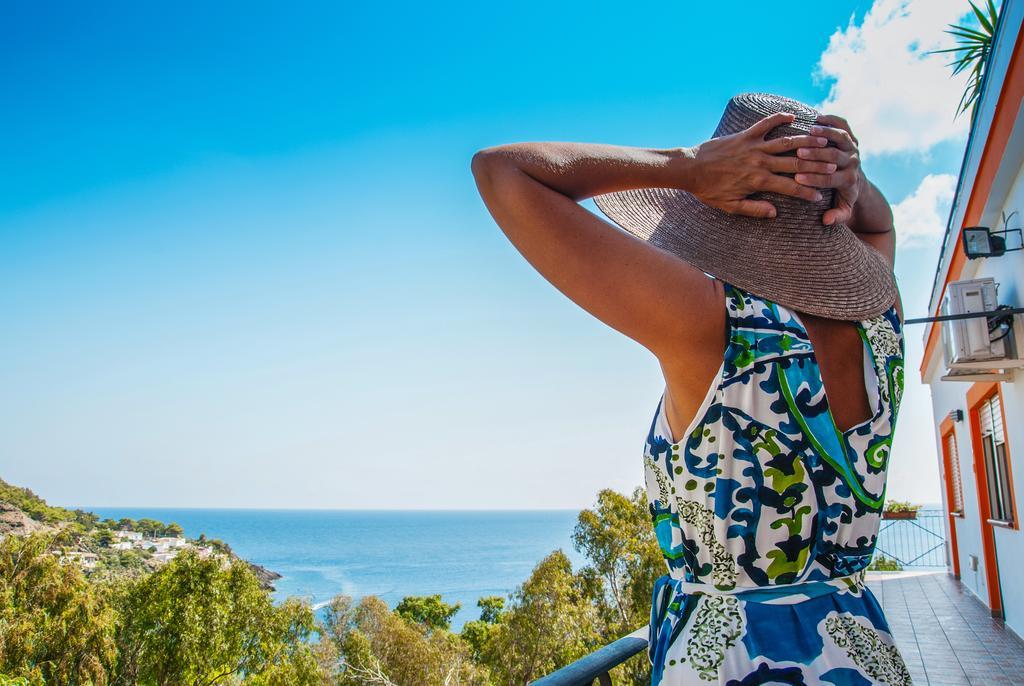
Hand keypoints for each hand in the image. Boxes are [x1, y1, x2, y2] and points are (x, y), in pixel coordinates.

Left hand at [685, 112, 834, 218]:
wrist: (690, 169)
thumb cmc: (708, 190)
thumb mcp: (730, 206)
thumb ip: (753, 209)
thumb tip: (775, 213)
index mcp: (758, 181)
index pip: (790, 187)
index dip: (807, 192)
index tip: (821, 196)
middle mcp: (759, 162)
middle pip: (794, 163)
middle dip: (815, 164)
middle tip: (833, 164)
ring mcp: (753, 147)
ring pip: (785, 142)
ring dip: (805, 141)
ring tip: (823, 140)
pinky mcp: (745, 136)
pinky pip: (765, 124)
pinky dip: (779, 118)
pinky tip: (793, 116)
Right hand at [794, 114, 862, 224]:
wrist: (856, 181)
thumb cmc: (842, 197)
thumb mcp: (843, 210)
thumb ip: (837, 216)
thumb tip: (826, 221)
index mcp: (849, 180)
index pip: (830, 179)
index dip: (814, 179)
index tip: (797, 178)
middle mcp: (854, 162)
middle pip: (835, 157)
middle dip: (816, 156)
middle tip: (798, 154)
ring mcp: (854, 148)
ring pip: (841, 138)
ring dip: (825, 134)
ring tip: (808, 132)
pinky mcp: (852, 137)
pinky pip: (844, 125)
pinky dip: (832, 120)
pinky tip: (816, 118)